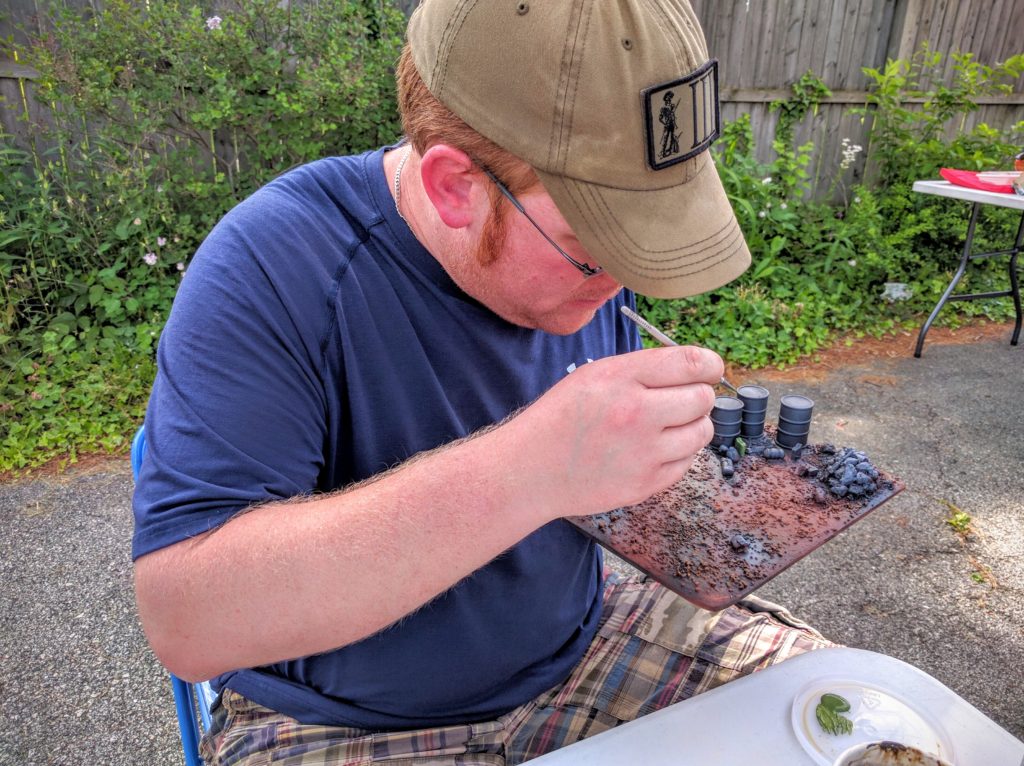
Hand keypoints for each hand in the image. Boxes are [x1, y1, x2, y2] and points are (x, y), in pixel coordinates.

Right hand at [503, 346, 722, 519]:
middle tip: (679, 401)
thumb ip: (643, 370)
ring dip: (692, 426)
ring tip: (666, 427)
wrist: (532, 470)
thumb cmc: (562, 419)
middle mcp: (636, 413)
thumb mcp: (595, 376)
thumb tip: (695, 370)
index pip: (692, 363)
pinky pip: (687, 463)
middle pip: (703, 398)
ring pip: (701, 432)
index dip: (710, 365)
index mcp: (621, 378)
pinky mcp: (646, 484)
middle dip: (698, 396)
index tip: (710, 370)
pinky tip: (653, 450)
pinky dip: (678, 454)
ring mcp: (643, 452)